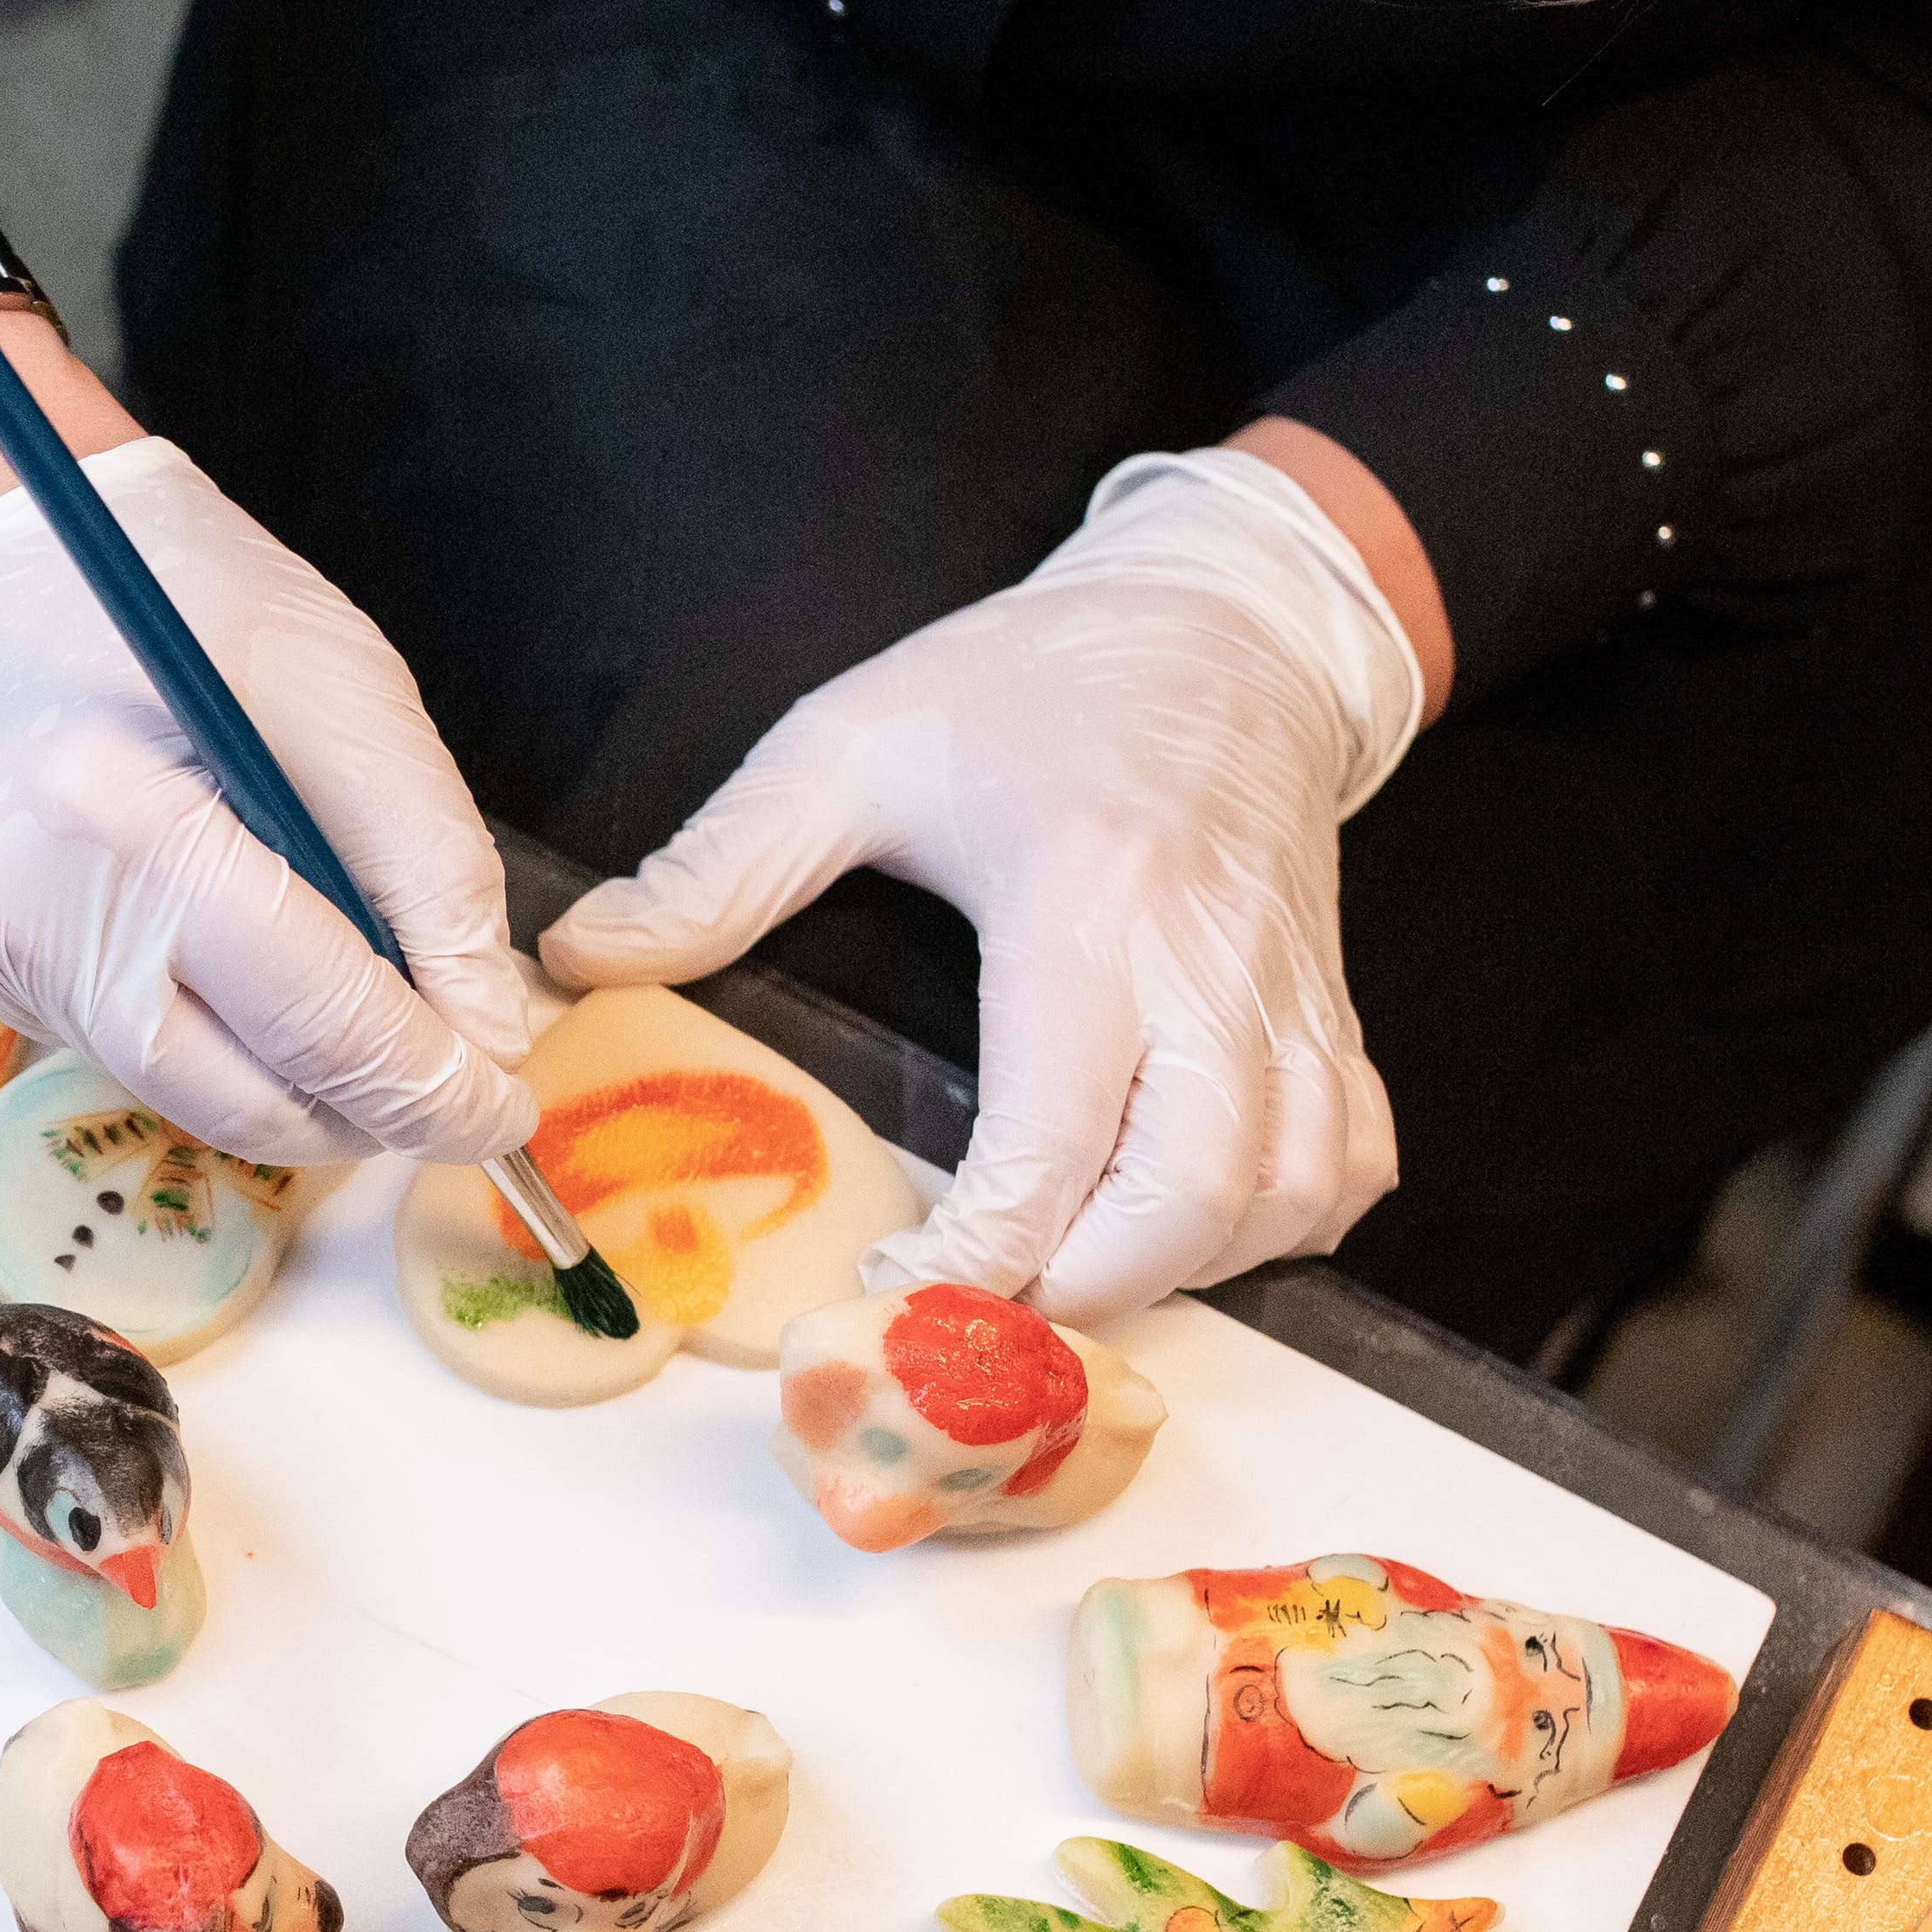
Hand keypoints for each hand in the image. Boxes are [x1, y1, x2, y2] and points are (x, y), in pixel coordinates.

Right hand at [0, 321, 532, 1169]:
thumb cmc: (181, 596)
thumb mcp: (348, 692)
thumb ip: (430, 872)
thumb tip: (482, 1033)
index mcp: (128, 824)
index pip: (315, 1018)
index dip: (430, 1086)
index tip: (505, 1110)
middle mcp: (39, 916)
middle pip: (250, 1099)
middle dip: (373, 1113)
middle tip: (457, 1093)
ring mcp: (0, 956)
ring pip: (194, 1097)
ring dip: (300, 1089)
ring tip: (370, 1032)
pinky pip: (135, 1055)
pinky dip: (223, 1043)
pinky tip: (254, 973)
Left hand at [537, 439, 1436, 1319]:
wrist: (1223, 623)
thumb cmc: (1032, 683)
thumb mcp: (853, 743)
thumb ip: (721, 865)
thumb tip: (584, 959)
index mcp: (1086, 903)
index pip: (1055, 1136)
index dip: (982, 1248)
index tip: (897, 1287)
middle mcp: (1208, 966)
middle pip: (1189, 1200)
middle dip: (1081, 1291)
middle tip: (977, 1308)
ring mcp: (1289, 997)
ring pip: (1280, 1199)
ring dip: (1178, 1273)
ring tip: (1065, 1270)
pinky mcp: (1332, 1011)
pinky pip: (1347, 1164)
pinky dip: (1278, 1226)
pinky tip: (1190, 1228)